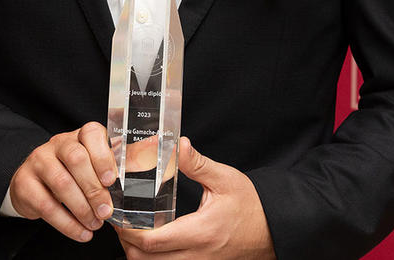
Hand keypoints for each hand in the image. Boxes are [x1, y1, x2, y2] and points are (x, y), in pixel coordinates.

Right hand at [8, 122, 117, 242]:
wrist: (33, 186)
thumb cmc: (71, 175)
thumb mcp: (92, 167)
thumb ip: (114, 167)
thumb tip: (143, 165)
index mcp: (79, 136)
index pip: (91, 133)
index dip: (103, 156)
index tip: (111, 180)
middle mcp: (57, 143)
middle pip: (77, 159)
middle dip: (94, 189)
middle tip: (105, 211)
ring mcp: (38, 161)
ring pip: (62, 183)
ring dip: (82, 209)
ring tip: (95, 224)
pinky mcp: (24, 183)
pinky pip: (47, 205)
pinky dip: (67, 224)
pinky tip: (81, 232)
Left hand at [116, 138, 273, 259]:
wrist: (274, 230)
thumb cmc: (252, 206)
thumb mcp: (225, 179)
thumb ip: (197, 164)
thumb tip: (177, 145)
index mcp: (199, 232)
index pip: (152, 242)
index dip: (128, 232)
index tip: (119, 217)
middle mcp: (196, 256)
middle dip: (127, 245)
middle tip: (121, 223)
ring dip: (139, 255)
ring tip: (134, 232)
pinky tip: (153, 243)